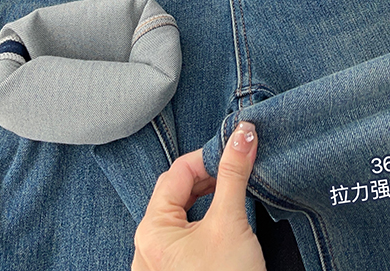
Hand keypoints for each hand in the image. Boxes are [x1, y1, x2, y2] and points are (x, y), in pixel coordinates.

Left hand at [132, 122, 265, 270]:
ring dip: (207, 196)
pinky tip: (223, 220)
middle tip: (237, 172)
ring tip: (232, 193)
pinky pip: (183, 233)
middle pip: (176, 190)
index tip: (237, 153)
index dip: (209, 157)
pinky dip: (203, 218)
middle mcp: (147, 246)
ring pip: (180, 211)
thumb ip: (234, 172)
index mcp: (151, 230)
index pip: (177, 172)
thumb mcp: (230, 220)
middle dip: (208, 176)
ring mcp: (158, 263)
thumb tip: (243, 133)